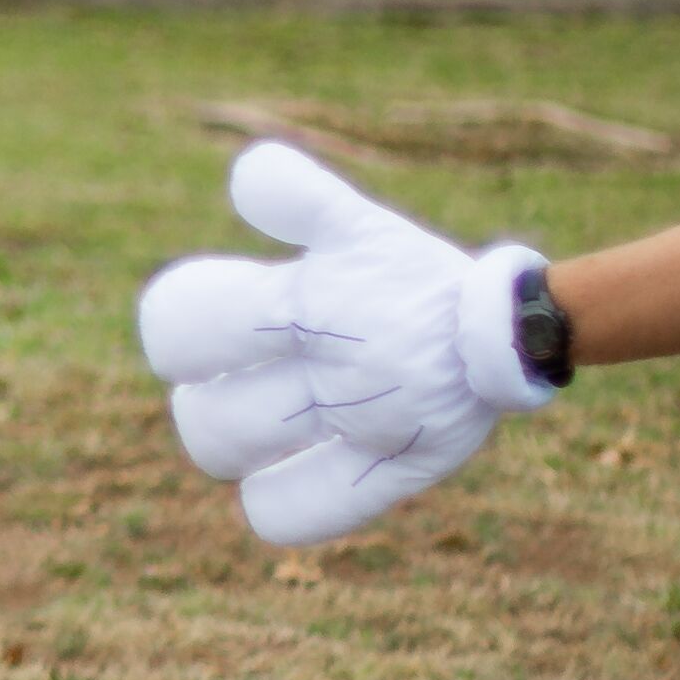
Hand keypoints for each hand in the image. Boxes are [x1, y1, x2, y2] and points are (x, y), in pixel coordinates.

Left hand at [137, 142, 557, 544]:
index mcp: (313, 303)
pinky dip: (276, 505)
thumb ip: (296, 196)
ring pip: (240, 455)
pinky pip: (313, 508)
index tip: (190, 342)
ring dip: (226, 447)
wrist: (508, 330)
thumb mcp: (359, 226)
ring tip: (245, 428)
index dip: (172, 333)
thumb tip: (246, 170)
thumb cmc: (416, 277)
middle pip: (209, 416)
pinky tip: (268, 486)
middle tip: (217, 390)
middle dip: (197, 405)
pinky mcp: (396, 470)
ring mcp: (364, 424)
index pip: (194, 326)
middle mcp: (333, 368)